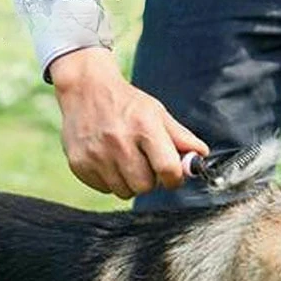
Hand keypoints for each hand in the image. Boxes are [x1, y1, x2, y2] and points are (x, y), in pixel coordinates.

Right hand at [50, 48, 208, 198]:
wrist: (85, 88)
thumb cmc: (128, 104)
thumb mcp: (157, 113)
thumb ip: (181, 138)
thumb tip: (201, 156)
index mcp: (144, 127)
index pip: (168, 170)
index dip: (174, 179)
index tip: (172, 175)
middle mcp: (118, 141)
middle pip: (145, 186)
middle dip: (150, 180)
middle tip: (145, 164)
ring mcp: (96, 153)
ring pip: (125, 191)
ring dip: (129, 182)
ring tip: (125, 160)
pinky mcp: (78, 163)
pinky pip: (104, 189)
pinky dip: (110, 180)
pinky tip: (108, 160)